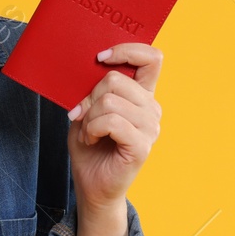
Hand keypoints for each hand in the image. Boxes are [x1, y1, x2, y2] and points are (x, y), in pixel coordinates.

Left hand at [64, 43, 162, 211]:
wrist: (92, 185)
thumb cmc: (91, 147)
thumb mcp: (88, 110)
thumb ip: (95, 88)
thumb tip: (90, 67)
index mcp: (142, 95)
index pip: (151, 58)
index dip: (127, 50)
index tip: (100, 57)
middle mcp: (151, 109)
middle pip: (116, 80)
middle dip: (89, 97)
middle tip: (83, 116)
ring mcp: (150, 128)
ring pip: (110, 101)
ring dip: (89, 118)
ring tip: (88, 133)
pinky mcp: (141, 146)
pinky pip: (111, 122)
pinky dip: (92, 129)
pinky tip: (92, 139)